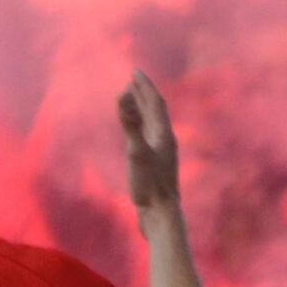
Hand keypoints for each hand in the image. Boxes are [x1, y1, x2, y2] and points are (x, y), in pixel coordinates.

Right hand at [117, 70, 179, 208]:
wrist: (161, 215)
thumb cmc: (150, 185)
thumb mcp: (136, 152)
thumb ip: (129, 124)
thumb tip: (122, 95)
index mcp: (164, 134)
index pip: (155, 102)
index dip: (145, 85)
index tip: (134, 71)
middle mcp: (165, 140)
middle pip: (155, 111)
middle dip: (144, 94)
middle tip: (133, 80)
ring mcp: (161, 153)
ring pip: (152, 124)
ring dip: (141, 109)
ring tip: (132, 101)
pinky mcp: (155, 165)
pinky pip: (147, 138)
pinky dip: (139, 128)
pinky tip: (134, 135)